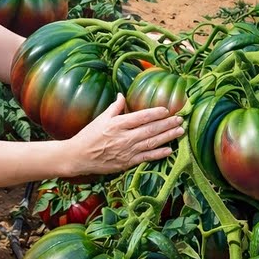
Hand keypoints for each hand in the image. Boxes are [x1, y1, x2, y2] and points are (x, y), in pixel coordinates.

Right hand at [64, 95, 183, 176]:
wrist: (78, 156)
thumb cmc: (89, 136)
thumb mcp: (100, 118)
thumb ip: (114, 107)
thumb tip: (122, 95)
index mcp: (118, 124)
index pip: (141, 117)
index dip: (155, 113)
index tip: (167, 110)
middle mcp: (124, 137)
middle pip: (150, 129)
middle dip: (167, 124)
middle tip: (180, 119)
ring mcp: (127, 151)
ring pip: (152, 142)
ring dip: (167, 136)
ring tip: (180, 131)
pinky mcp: (127, 162)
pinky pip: (146, 157)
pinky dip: (159, 154)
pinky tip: (169, 149)